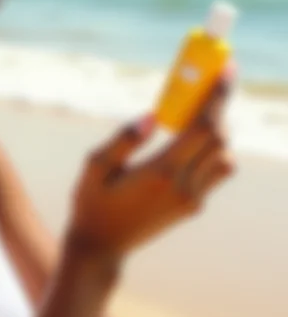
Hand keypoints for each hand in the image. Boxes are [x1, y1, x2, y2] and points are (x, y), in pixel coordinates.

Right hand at [67, 68, 235, 261]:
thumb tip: (153, 114)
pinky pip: (216, 172)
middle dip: (220, 106)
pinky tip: (189, 140)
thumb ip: (124, 139)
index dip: (218, 96)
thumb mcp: (95, 167)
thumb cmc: (91, 202)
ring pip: (225, 156)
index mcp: (161, 172)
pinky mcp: (193, 207)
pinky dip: (212, 150)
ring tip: (195, 111)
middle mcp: (184, 187)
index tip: (225, 70)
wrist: (101, 247)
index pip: (204, 128)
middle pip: (221, 138)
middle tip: (210, 82)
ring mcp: (192, 200)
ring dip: (218, 130)